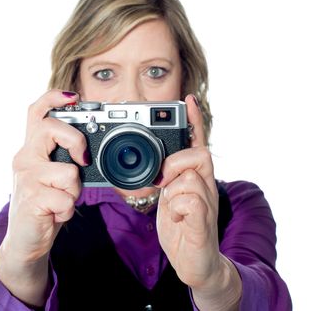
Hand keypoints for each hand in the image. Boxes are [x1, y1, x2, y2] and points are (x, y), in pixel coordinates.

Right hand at [0, 89, 87, 305]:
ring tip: (62, 199)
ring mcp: (26, 178)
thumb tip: (90, 148)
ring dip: (74, 190)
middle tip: (83, 160)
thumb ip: (66, 159)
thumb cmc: (46, 204)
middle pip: (50, 128)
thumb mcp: (55, 176)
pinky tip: (56, 214)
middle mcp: (25, 158)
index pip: (36, 113)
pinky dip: (68, 209)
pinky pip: (66, 199)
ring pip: (68, 171)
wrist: (26, 240)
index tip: (73, 96)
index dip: (53, 98)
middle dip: (76, 140)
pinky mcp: (31, 199)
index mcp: (33, 149)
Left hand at [155, 94, 219, 287]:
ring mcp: (207, 204)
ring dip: (173, 191)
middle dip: (176, 163)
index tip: (187, 99)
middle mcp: (206, 186)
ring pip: (191, 178)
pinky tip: (175, 219)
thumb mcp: (169, 197)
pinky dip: (176, 209)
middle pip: (200, 154)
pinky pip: (191, 202)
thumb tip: (155, 164)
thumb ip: (167, 179)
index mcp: (196, 178)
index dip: (194, 121)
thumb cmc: (181, 227)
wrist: (195, 264)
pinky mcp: (203, 223)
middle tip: (163, 181)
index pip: (198, 143)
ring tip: (170, 206)